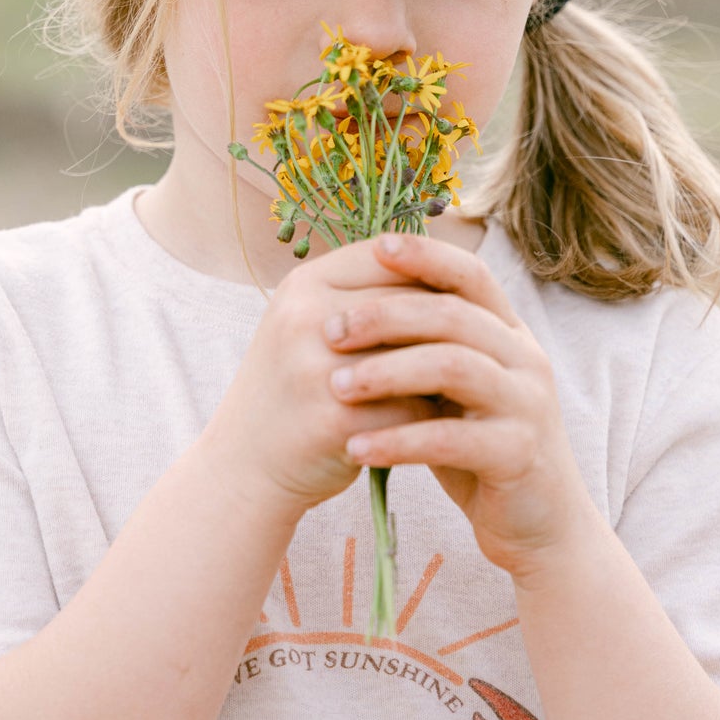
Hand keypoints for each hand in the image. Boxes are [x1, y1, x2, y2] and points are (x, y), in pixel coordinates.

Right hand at [205, 235, 456, 515]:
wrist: (245, 463)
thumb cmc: (295, 389)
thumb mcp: (312, 326)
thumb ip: (367, 297)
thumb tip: (452, 274)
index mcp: (303, 283)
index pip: (390, 256)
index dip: (433, 277)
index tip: (459, 304)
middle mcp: (304, 316)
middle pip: (411, 303)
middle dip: (446, 329)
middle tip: (474, 350)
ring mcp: (315, 368)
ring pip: (419, 355)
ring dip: (445, 375)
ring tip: (461, 387)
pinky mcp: (332, 419)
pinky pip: (411, 410)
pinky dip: (430, 420)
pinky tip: (436, 428)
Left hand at [323, 230, 596, 583]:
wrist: (536, 525)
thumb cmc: (478, 449)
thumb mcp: (450, 391)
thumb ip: (422, 349)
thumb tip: (351, 302)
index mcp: (508, 333)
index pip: (471, 275)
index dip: (427, 255)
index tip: (376, 246)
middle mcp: (525, 358)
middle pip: (453, 315)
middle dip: (385, 316)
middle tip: (329, 330)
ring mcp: (527, 405)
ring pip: (454, 366)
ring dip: (387, 372)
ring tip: (336, 387)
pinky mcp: (519, 455)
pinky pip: (453, 438)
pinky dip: (399, 440)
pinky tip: (356, 448)